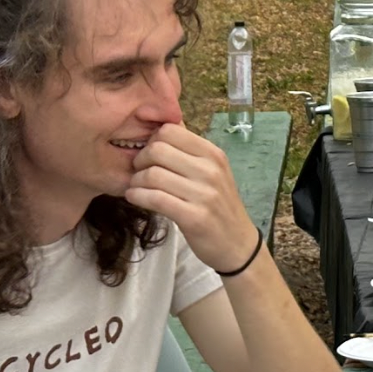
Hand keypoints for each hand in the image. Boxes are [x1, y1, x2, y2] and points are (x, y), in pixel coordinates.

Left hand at [124, 121, 261, 269]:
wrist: (237, 243)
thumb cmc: (218, 205)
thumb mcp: (211, 172)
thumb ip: (188, 152)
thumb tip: (159, 127)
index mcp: (213, 154)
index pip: (170, 130)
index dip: (151, 141)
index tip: (150, 156)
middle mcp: (210, 170)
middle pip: (157, 149)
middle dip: (140, 160)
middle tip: (139, 173)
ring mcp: (204, 194)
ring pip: (152, 174)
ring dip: (136, 181)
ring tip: (137, 188)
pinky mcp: (194, 217)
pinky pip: (155, 199)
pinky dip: (137, 196)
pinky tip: (135, 198)